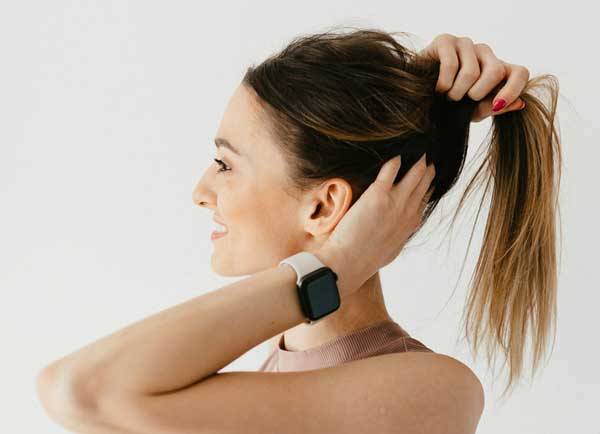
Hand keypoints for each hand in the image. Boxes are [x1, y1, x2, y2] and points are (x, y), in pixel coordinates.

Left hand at [316, 154, 434, 296]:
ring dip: (417, 163)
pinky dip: (395, 162)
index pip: (424, 201)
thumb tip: (394, 231)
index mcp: (409, 226)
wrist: (348, 263)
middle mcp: (407, 212)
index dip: (427, 188)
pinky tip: (396, 156)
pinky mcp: (379, 195)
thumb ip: (395, 236)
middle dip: (426, 172)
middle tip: (427, 160)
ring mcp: (396, 202)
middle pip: (423, 185)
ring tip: (418, 153)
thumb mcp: (388, 250)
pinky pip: (391, 170)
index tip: (428, 179)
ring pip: (414, 175)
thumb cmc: (363, 260)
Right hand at [419, 33, 529, 121]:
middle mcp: (484, 53)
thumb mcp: (473, 111)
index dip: (513, 89)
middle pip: (496, 70)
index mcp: (496, 69)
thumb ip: (494, 107)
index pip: (519, 73)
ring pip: (472, 70)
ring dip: (457, 92)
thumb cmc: (446, 104)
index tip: (497, 105)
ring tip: (447, 96)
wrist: (416, 97)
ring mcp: (465, 44)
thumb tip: (519, 103)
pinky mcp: (445, 41)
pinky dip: (444, 83)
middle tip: (462, 101)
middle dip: (479, 93)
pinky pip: (451, 64)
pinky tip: (438, 89)